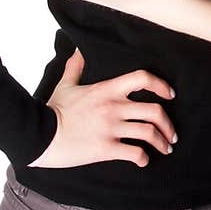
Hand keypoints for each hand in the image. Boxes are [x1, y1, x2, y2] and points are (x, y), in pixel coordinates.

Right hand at [30, 48, 175, 168]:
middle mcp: (113, 108)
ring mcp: (111, 129)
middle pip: (155, 111)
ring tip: (165, 148)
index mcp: (107, 90)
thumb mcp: (66, 85)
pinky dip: (143, 158)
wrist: (39, 135)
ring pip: (149, 133)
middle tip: (171, 134)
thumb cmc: (52, 110)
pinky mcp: (105, 149)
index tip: (170, 95)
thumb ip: (76, 66)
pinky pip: (134, 153)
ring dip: (161, 143)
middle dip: (168, 124)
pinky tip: (143, 160)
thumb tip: (78, 49)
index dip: (161, 85)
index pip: (142, 79)